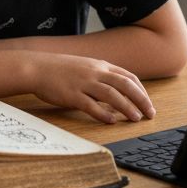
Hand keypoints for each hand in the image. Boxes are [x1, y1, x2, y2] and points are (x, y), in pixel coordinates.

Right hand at [26, 52, 154, 123]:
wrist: (37, 68)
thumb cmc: (60, 70)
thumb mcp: (85, 67)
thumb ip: (101, 77)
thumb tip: (117, 95)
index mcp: (100, 65)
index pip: (128, 77)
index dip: (141, 91)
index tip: (148, 103)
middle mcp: (95, 72)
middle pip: (125, 86)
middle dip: (141, 100)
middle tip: (150, 114)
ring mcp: (84, 83)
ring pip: (112, 95)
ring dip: (127, 108)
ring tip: (136, 118)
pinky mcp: (72, 95)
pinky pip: (91, 105)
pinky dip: (103, 114)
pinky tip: (111, 121)